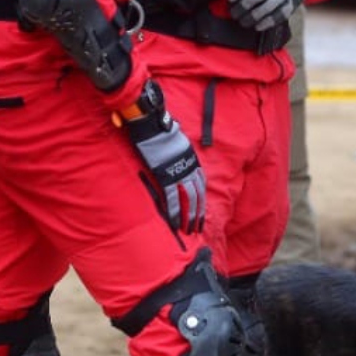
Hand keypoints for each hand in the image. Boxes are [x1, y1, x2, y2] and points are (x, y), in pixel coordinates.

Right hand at [118, 81, 205, 233]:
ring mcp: (178, 173)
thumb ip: (178, 151)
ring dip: (188, 217)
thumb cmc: (161, 130)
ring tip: (188, 230)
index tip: (201, 213)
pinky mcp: (165, 176)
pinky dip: (174, 212)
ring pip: (188, 200)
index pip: (200, 185)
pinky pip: (172, 198)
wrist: (153, 125)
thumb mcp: (177, 141)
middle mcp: (189, 169)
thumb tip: (174, 154)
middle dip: (197, 214)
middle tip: (198, 228)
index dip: (202, 200)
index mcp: (192, 161)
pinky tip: (174, 223)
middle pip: (197, 196)